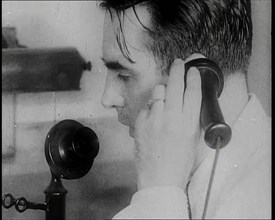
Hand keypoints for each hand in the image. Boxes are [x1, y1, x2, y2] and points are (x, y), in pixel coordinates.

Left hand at [134, 58, 201, 190]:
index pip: (193, 92)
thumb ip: (190, 117)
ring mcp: (154, 118)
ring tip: (163, 99)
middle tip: (177, 62)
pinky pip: (146, 106)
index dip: (193, 77)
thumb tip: (186, 101)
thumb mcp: (192, 139)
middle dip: (177, 69)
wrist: (159, 178)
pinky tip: (153, 118)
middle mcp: (172, 117)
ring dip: (162, 91)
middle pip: (175, 84)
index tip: (192, 70)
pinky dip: (150, 109)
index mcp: (188, 122)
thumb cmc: (179, 162)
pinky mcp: (140, 122)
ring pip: (158, 91)